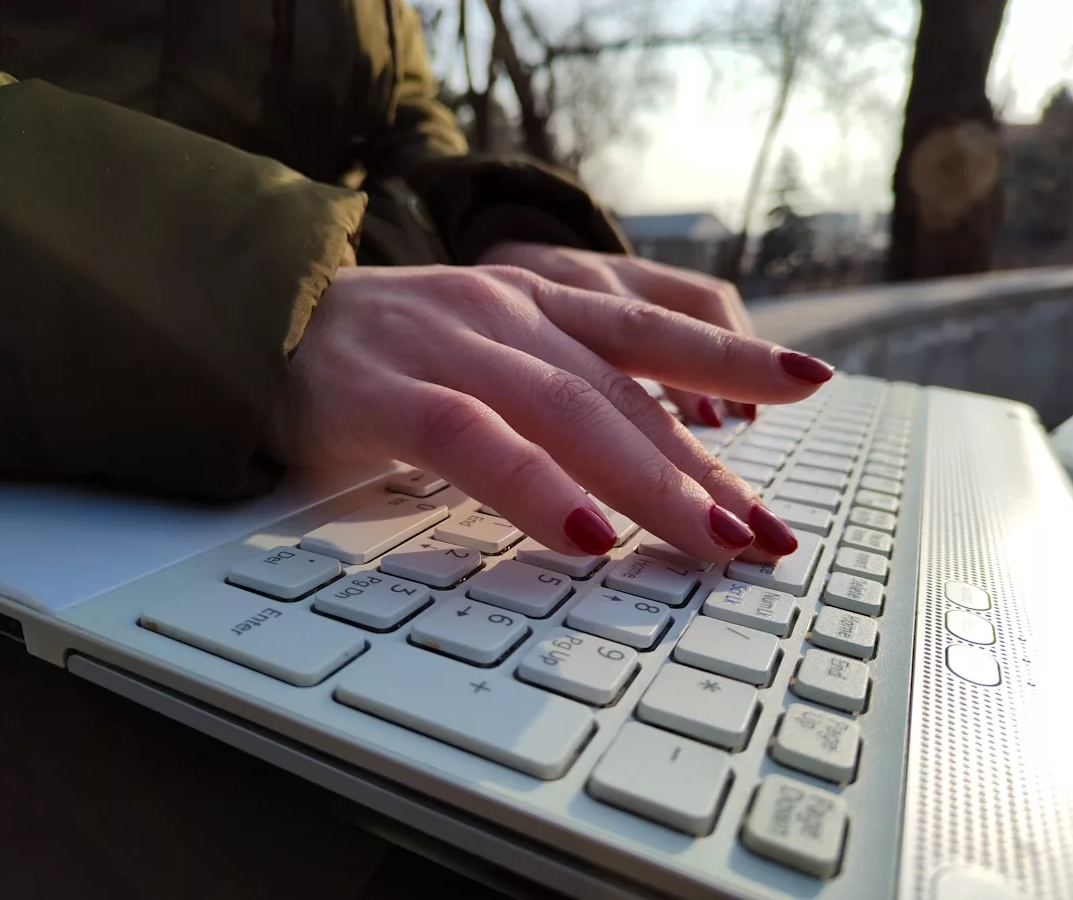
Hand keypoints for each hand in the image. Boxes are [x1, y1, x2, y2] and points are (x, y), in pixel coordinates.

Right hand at [266, 265, 834, 563]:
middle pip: (627, 390)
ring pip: (568, 410)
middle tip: (765, 531)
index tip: (810, 383)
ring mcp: (448, 346)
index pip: (652, 330)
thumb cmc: (387, 360)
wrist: (262, 325)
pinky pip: (470, 439)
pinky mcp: (386, 393)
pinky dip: (532, 487)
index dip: (733, 357)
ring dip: (648, 481)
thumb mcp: (486, 359)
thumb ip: (555, 399)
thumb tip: (638, 470)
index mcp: (534, 303)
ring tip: (711, 539)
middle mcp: (505, 312)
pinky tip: (583, 532)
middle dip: (705, 464)